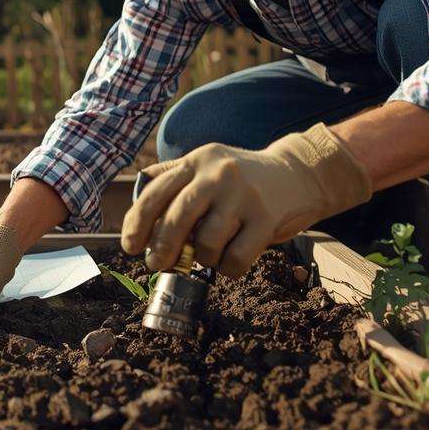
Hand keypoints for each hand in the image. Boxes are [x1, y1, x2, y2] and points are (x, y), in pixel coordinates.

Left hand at [122, 124, 371, 277]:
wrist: (297, 174)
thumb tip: (135, 214)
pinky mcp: (267, 219)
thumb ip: (173, 179)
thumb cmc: (241, 179)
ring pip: (207, 243)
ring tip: (207, 256)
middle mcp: (218, 174)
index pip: (155, 193)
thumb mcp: (206, 165)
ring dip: (201, 260)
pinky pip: (236, 258)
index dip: (137, 223)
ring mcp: (244, 196)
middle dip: (162, 249)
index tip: (131, 246)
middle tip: (157, 264)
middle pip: (177, 219)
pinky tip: (229, 261)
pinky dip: (227, 269)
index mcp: (197, 161)